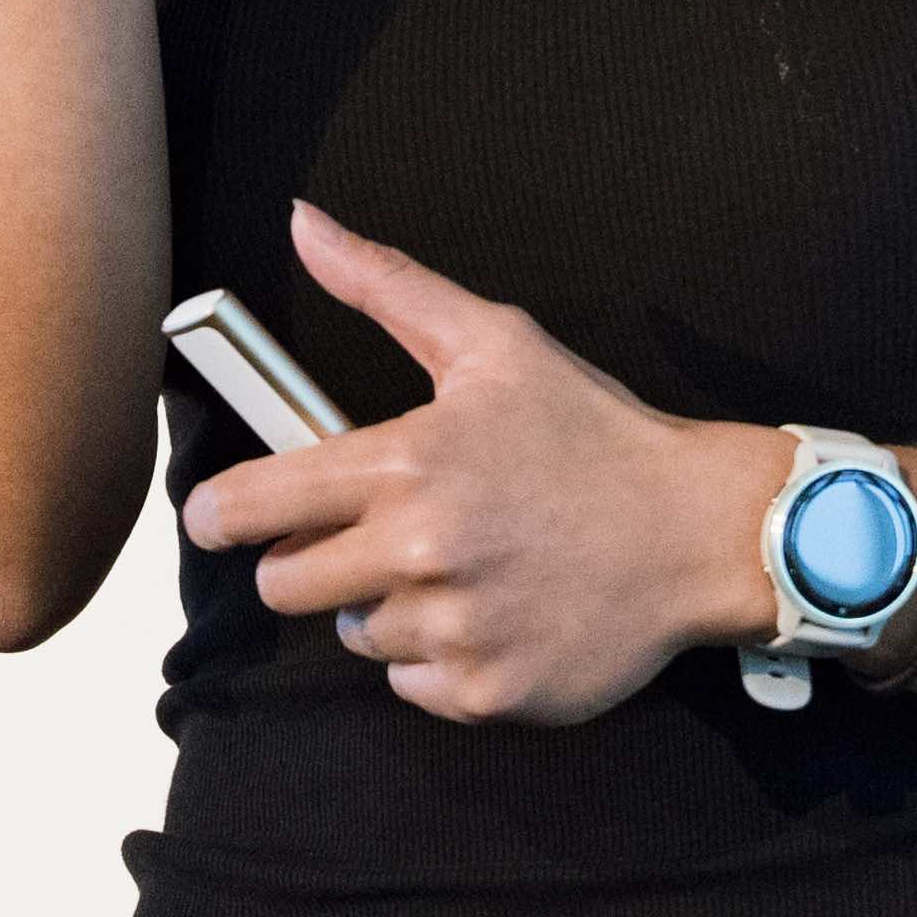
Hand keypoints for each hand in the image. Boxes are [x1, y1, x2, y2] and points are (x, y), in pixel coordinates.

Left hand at [175, 202, 762, 726]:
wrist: (699, 530)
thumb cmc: (592, 432)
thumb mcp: (494, 342)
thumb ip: (386, 286)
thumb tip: (302, 222)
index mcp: (406, 464)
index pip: (255, 505)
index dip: (220, 514)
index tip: (218, 517)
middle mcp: (420, 553)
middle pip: (286, 584)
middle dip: (309, 559)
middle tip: (369, 536)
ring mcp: (454, 629)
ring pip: (356, 634)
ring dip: (386, 606)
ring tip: (456, 567)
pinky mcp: (487, 693)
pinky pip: (411, 684)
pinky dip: (438, 657)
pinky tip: (490, 613)